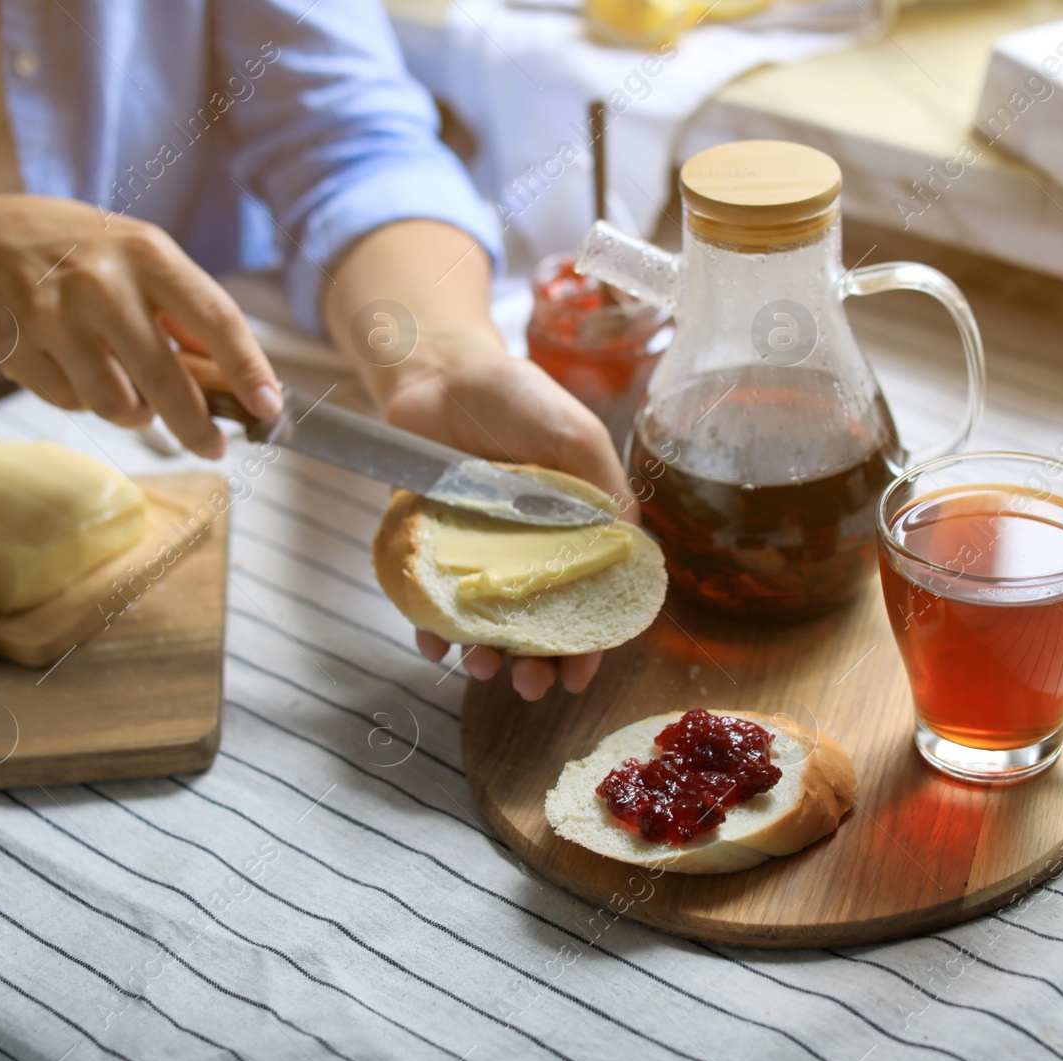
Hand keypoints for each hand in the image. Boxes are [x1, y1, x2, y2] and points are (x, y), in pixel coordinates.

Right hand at [0, 195, 280, 455]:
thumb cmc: (85, 253)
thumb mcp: (142, 257)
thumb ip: (187, 313)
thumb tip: (239, 379)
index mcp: (147, 254)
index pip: (215, 318)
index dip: (247, 369)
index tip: (269, 407)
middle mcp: (101, 282)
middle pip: (164, 378)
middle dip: (196, 426)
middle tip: (214, 448)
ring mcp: (53, 314)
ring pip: (115, 402)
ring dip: (135, 414)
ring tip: (136, 398)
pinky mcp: (17, 345)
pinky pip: (70, 402)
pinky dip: (85, 401)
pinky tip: (79, 372)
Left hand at [384, 344, 634, 701]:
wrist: (437, 373)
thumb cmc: (515, 396)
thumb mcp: (574, 433)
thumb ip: (603, 486)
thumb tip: (634, 548)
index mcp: (574, 531)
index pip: (591, 601)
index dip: (591, 643)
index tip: (581, 673)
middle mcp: (528, 552)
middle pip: (539, 626)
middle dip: (538, 665)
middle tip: (531, 686)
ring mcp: (478, 554)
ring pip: (486, 624)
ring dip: (488, 657)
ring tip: (483, 668)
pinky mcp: (428, 550)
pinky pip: (430, 602)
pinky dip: (432, 630)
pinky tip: (433, 645)